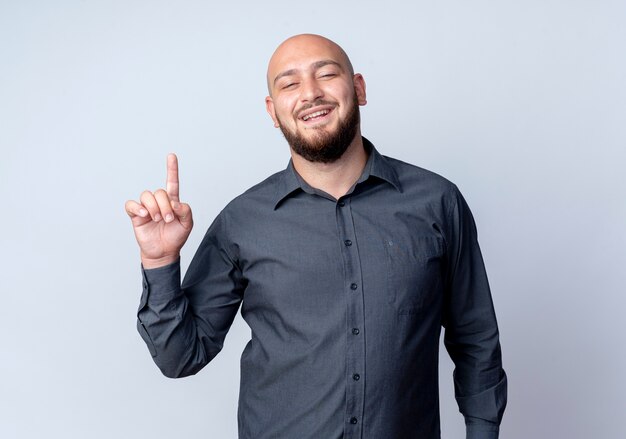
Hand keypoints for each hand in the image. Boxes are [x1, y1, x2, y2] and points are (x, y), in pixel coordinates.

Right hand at [125, 153, 192, 268]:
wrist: (164, 252)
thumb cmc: (176, 237)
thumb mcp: (187, 225)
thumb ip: (186, 211)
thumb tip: (176, 203)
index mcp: (172, 202)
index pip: (172, 182)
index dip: (172, 169)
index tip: (171, 156)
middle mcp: (158, 202)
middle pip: (159, 192)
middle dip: (164, 205)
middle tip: (168, 219)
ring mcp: (146, 208)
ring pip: (146, 195)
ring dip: (153, 207)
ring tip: (157, 219)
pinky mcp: (136, 215)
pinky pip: (131, 204)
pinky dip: (136, 207)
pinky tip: (144, 214)